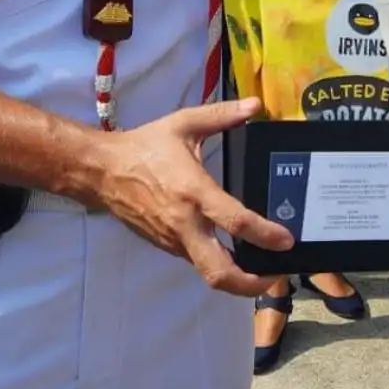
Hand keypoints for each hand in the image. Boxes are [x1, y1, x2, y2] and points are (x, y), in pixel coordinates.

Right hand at [88, 97, 292, 296]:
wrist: (101, 171)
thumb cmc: (145, 146)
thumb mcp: (184, 124)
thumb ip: (222, 115)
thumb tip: (256, 105)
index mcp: (194, 192)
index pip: (235, 222)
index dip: (265, 235)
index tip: (287, 242)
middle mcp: (185, 223)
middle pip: (219, 272)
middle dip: (251, 283)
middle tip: (276, 276)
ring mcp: (173, 240)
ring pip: (208, 272)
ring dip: (237, 277)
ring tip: (263, 268)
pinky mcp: (165, 246)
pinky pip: (196, 260)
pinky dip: (218, 263)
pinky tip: (232, 252)